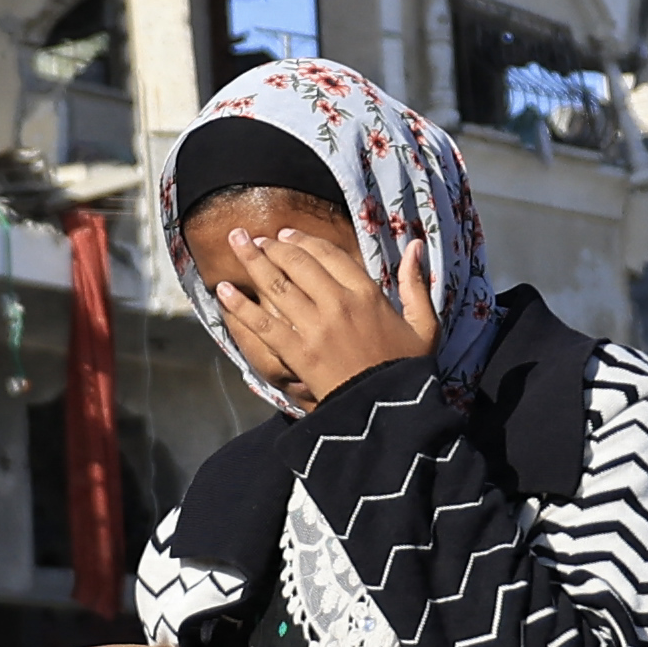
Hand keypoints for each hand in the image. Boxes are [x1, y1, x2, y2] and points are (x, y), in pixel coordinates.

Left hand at [204, 228, 439, 412]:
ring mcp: (315, 327)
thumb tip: (415, 245)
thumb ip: (415, 284)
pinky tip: (223, 289)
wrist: (387, 412)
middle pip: (298, 263)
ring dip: (252, 261)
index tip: (286, 234)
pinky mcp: (297, 352)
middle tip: (253, 237)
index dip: (304, 240)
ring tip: (235, 244)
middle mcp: (338, 303)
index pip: (329, 254)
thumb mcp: (424, 325)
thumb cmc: (407, 369)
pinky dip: (240, 305)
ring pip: (277, 285)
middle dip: (272, 246)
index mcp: (367, 294)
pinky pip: (263, 323)